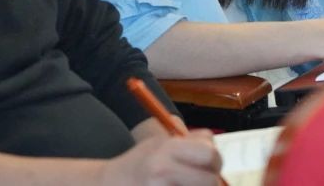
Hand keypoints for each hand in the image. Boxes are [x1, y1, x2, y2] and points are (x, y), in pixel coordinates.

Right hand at [101, 132, 219, 185]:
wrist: (109, 184)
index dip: (215, 160)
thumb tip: (215, 149)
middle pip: (210, 180)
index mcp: (166, 148)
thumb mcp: (161, 142)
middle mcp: (163, 170)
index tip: (210, 164)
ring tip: (186, 184)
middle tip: (203, 180)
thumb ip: (190, 142)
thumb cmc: (139, 163)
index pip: (209, 154)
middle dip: (211, 181)